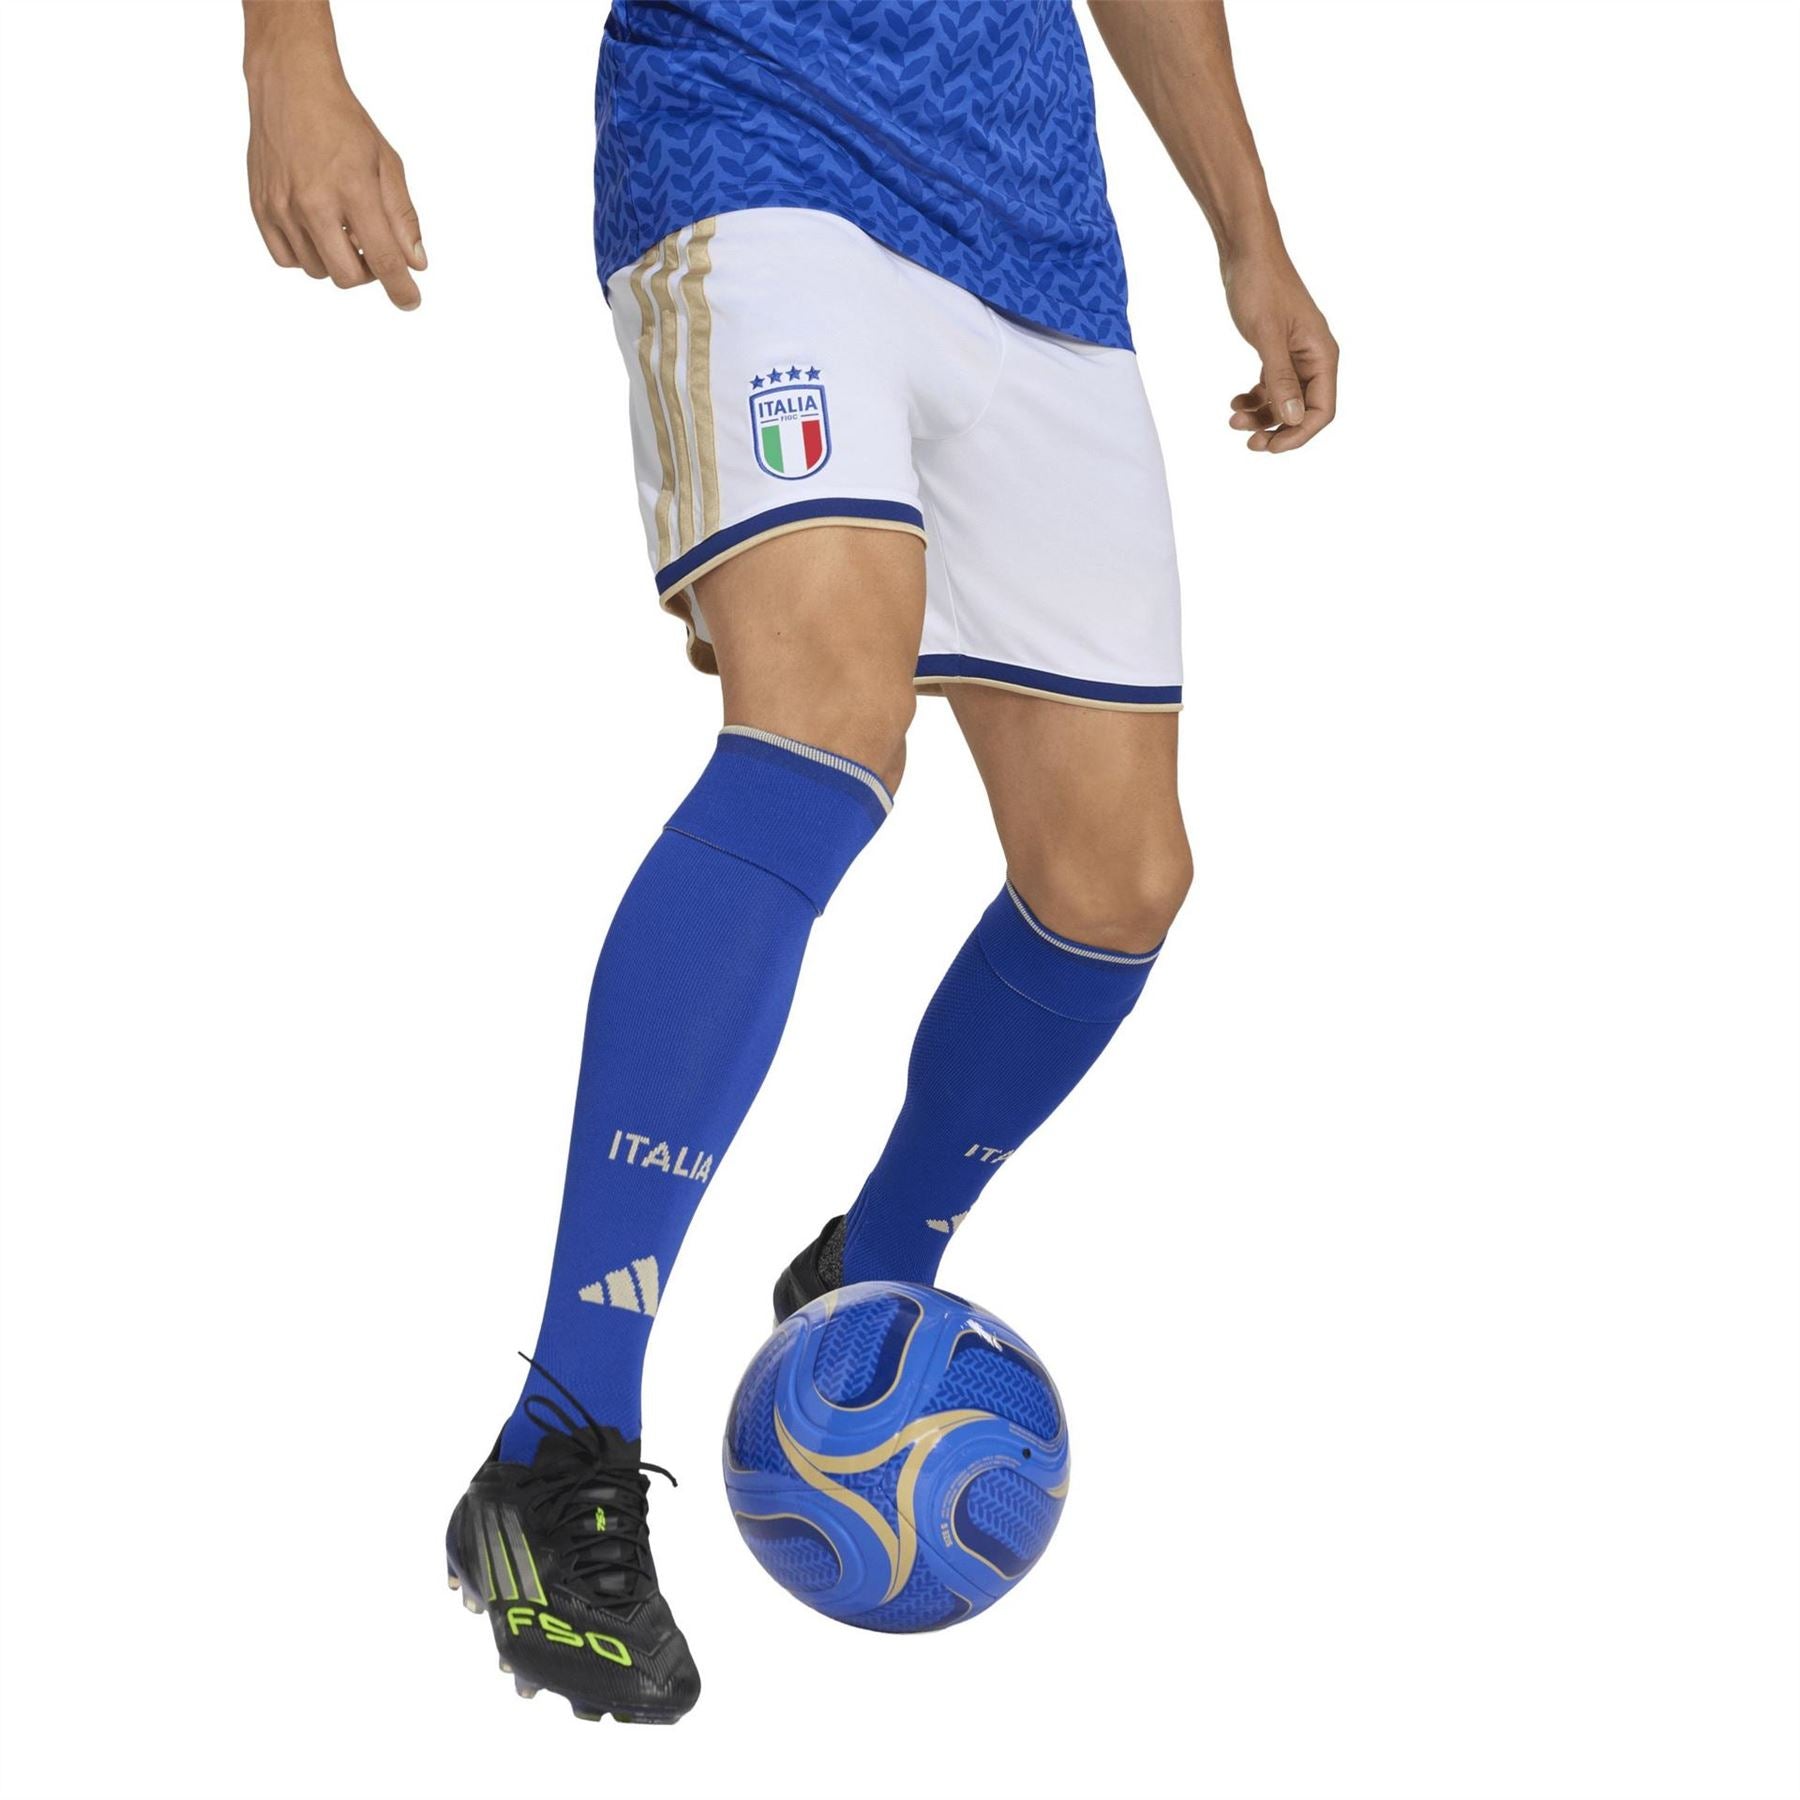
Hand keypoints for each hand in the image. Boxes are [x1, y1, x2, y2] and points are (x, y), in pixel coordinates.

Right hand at [246, 46, 424, 309]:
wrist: (290, 85)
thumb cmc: (343, 122)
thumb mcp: (386, 163)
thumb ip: (402, 217)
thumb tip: (416, 264)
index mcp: (352, 189)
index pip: (383, 259)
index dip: (401, 288)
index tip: (410, 301)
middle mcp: (312, 202)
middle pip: (347, 277)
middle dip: (369, 274)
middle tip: (374, 250)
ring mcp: (281, 206)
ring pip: (318, 271)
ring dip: (337, 262)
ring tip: (344, 231)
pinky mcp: (260, 206)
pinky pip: (287, 259)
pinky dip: (307, 257)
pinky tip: (317, 232)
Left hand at [1224, 252, 1336, 452]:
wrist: (1246, 251)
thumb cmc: (1260, 286)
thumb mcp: (1267, 335)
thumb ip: (1280, 378)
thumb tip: (1292, 419)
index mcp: (1322, 354)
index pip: (1322, 410)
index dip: (1298, 434)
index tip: (1270, 447)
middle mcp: (1314, 357)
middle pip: (1303, 411)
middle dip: (1277, 429)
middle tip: (1248, 443)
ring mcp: (1296, 354)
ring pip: (1284, 401)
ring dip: (1261, 416)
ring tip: (1233, 419)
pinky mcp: (1278, 350)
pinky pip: (1272, 386)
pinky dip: (1254, 399)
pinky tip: (1235, 402)